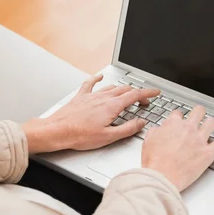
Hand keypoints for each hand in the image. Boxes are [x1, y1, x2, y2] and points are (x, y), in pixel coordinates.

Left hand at [22, 74, 159, 152]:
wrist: (57, 131)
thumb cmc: (79, 135)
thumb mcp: (109, 137)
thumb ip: (128, 129)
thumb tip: (141, 123)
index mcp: (112, 106)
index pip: (135, 95)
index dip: (148, 93)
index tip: (156, 93)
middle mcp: (103, 98)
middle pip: (126, 90)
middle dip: (138, 94)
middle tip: (144, 101)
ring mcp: (91, 96)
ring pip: (111, 87)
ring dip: (123, 89)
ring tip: (128, 94)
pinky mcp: (81, 97)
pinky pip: (90, 84)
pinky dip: (97, 79)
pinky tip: (99, 77)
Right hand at [141, 105, 213, 190]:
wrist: (162, 178)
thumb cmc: (154, 163)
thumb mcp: (148, 142)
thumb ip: (155, 132)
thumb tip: (158, 130)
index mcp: (173, 124)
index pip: (179, 113)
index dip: (179, 117)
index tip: (180, 121)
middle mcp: (188, 128)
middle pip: (199, 111)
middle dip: (198, 113)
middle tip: (198, 117)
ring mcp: (199, 140)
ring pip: (212, 123)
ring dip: (211, 124)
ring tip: (211, 126)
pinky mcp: (208, 153)